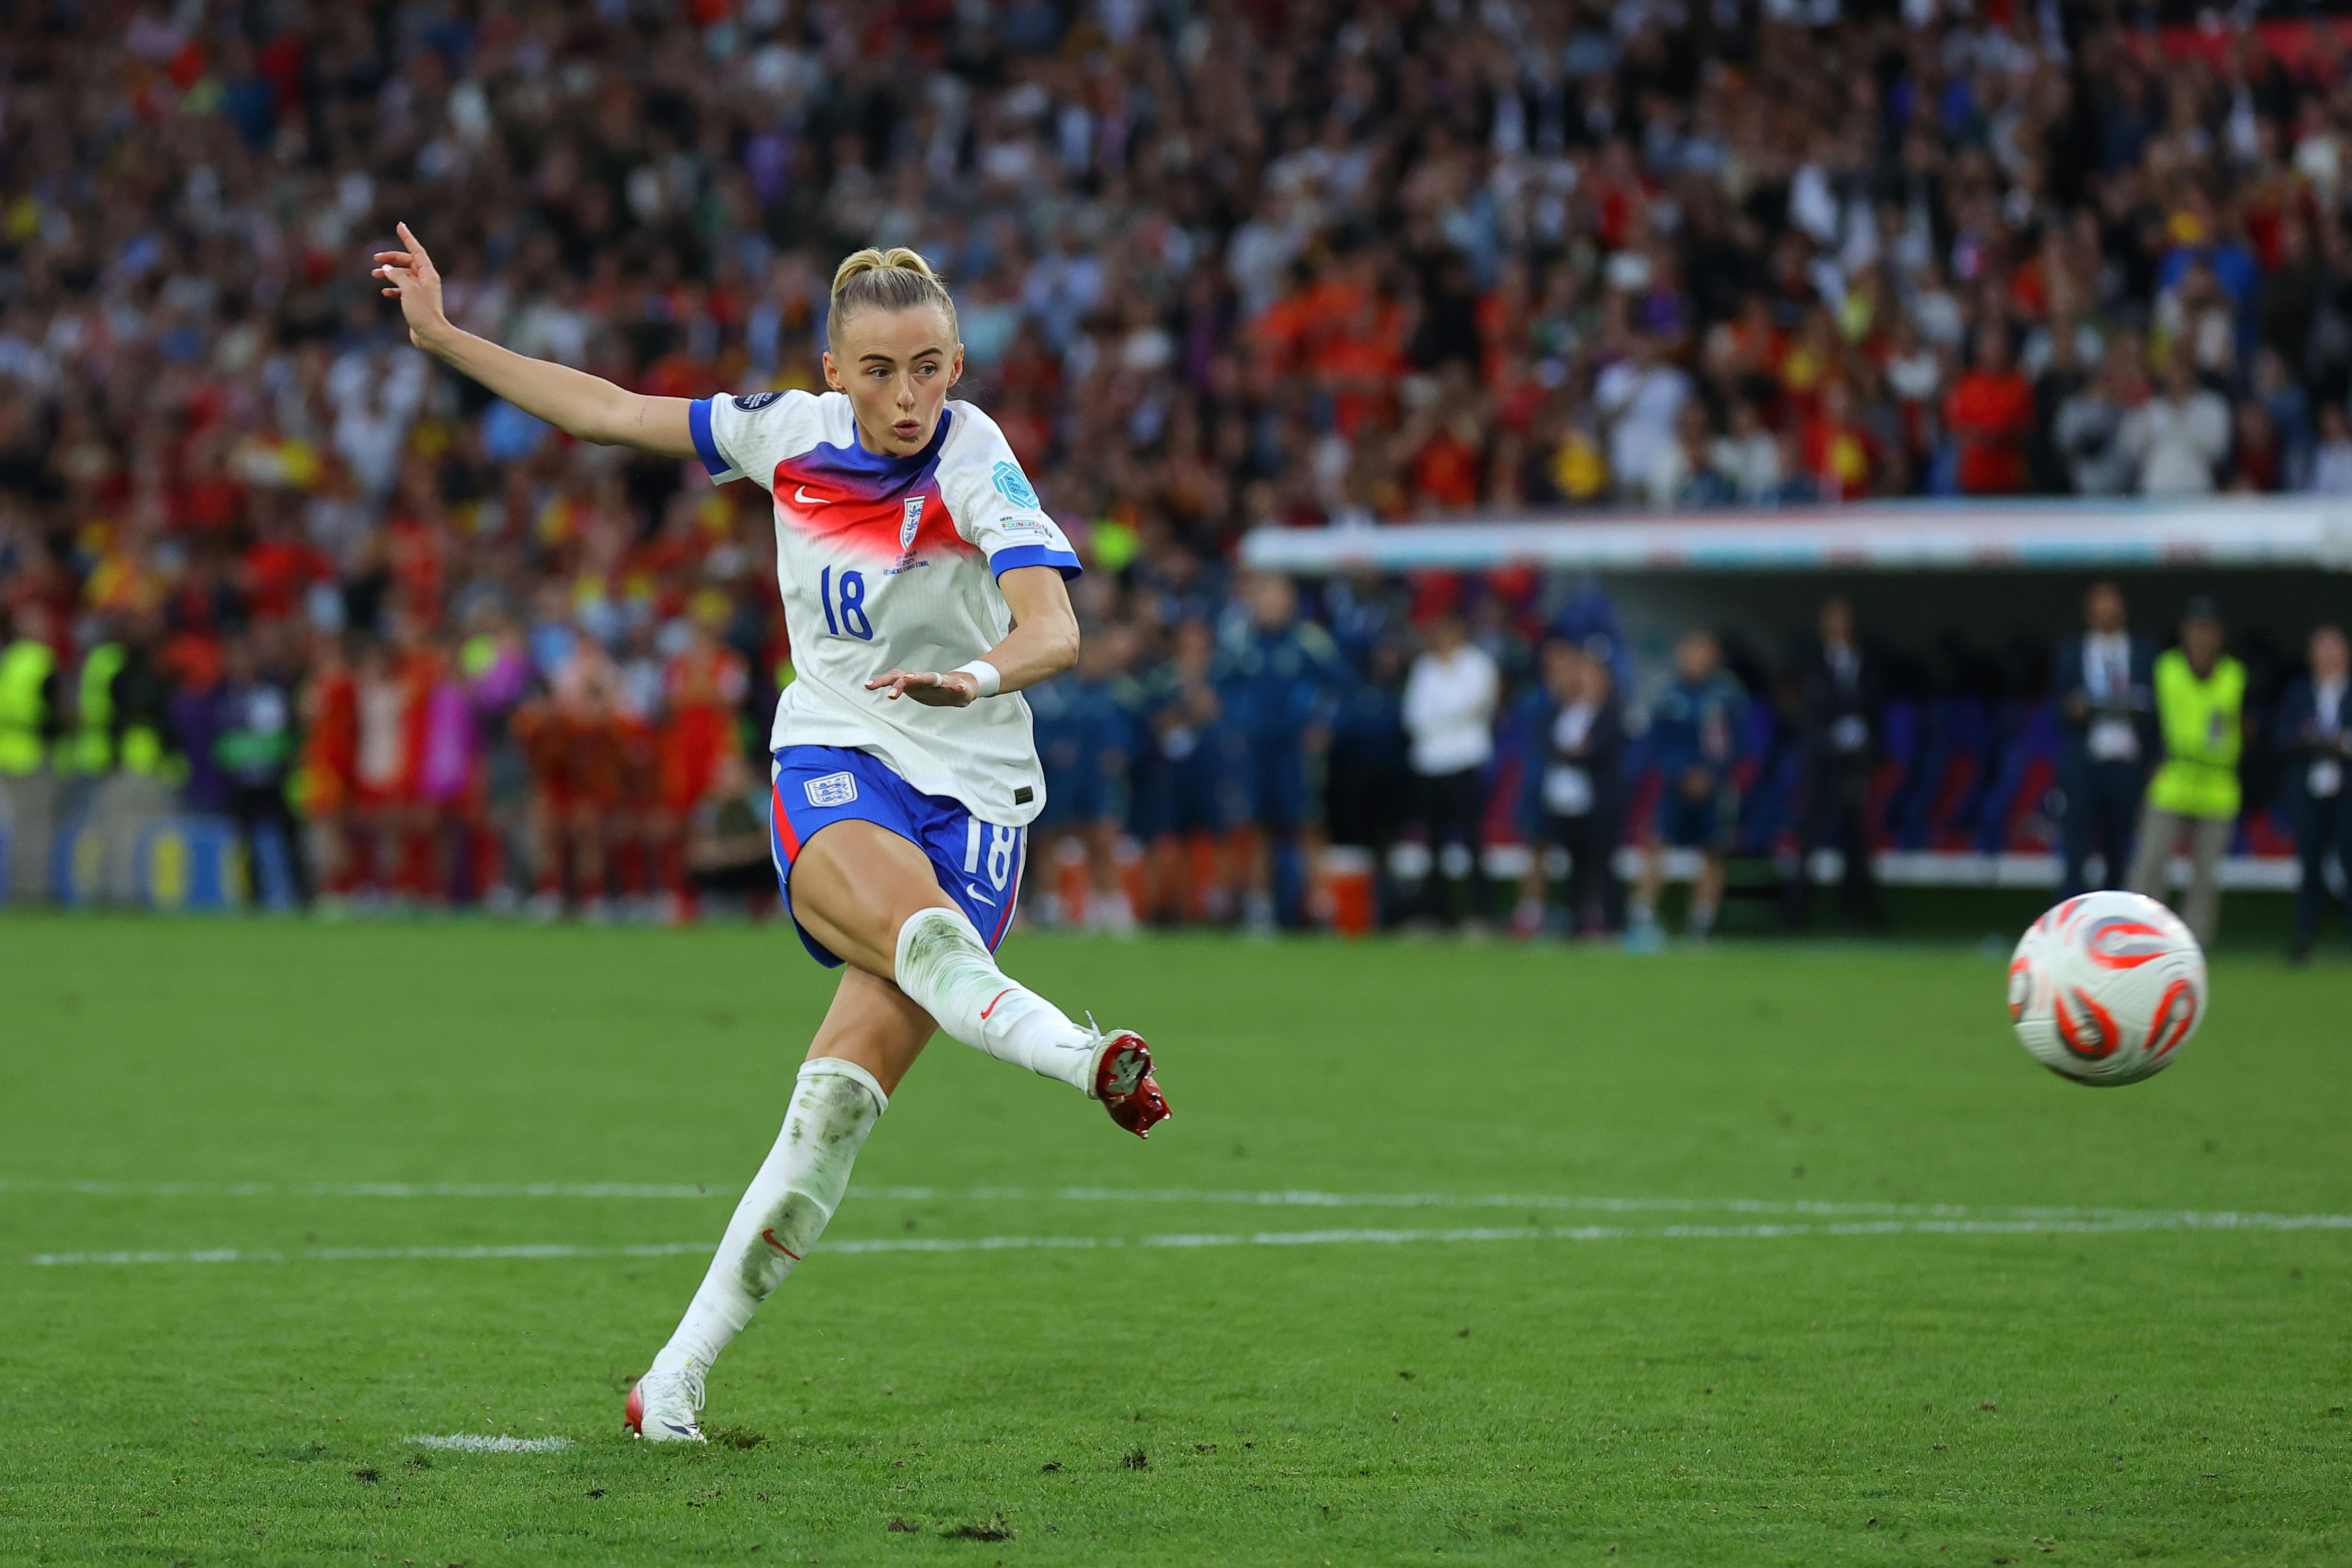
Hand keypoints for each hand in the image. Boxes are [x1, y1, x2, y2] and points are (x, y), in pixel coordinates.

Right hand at [371, 221, 451, 352]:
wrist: (431, 335)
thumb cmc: (422, 311)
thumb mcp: (408, 289)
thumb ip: (397, 275)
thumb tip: (387, 268)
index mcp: (428, 274)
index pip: (416, 250)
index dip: (407, 238)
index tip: (399, 226)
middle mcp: (426, 280)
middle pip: (407, 262)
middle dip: (391, 259)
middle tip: (375, 259)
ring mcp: (421, 291)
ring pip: (403, 276)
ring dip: (389, 274)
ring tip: (374, 274)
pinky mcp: (416, 302)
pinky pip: (402, 290)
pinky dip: (393, 289)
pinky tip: (384, 292)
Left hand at [866, 668, 977, 706]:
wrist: (961, 688)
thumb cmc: (934, 687)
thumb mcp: (914, 685)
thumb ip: (894, 682)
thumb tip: (867, 684)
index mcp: (916, 681)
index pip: (898, 678)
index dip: (884, 681)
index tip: (870, 686)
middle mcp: (927, 680)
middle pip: (912, 678)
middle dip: (902, 683)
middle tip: (892, 691)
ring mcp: (943, 683)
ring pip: (932, 679)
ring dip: (923, 679)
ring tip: (911, 680)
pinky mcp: (958, 687)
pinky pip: (957, 687)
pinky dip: (958, 687)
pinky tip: (960, 688)